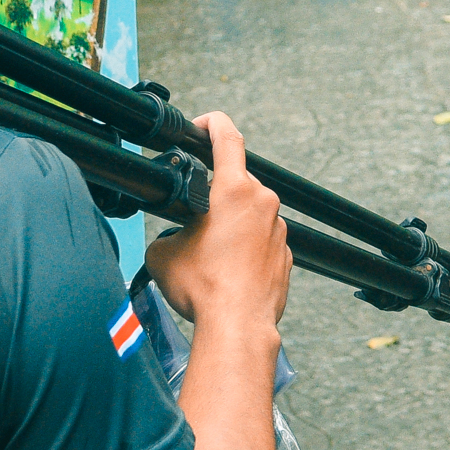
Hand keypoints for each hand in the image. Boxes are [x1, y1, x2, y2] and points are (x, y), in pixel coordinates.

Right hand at [144, 111, 290, 335]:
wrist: (237, 325)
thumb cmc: (205, 288)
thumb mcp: (163, 253)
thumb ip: (167, 232)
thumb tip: (171, 238)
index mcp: (233, 190)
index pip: (227, 138)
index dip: (212, 124)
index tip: (203, 124)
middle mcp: (262, 203)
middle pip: (236, 182)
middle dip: (214, 196)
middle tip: (194, 221)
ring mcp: (278, 229)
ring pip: (250, 214)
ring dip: (230, 225)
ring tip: (209, 255)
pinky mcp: (286, 253)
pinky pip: (261, 240)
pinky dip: (245, 249)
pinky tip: (227, 272)